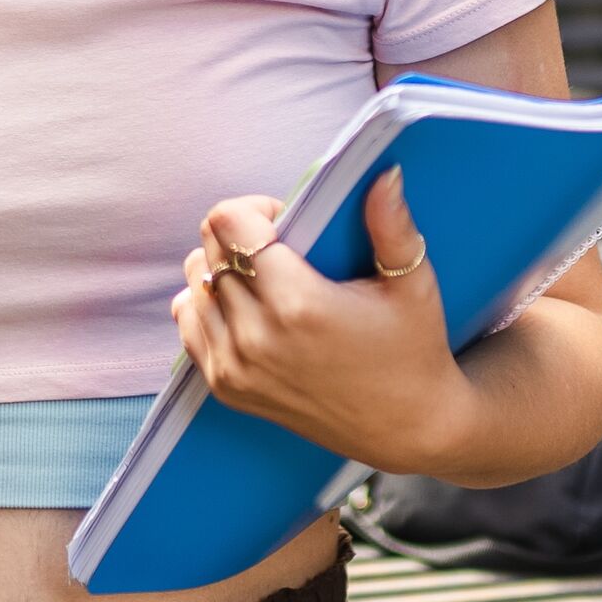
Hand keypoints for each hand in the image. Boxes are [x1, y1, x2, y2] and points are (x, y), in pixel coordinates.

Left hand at [170, 170, 475, 475]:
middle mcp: (256, 338)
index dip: (255, 209)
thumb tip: (385, 172)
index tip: (287, 222)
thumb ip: (392, 225)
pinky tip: (247, 307)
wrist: (405, 429)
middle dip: (240, 235)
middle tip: (282, 249)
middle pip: (208, 247)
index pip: (229, 222)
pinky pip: (188, 322)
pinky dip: (207, 304)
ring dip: (221, 268)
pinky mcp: (226, 388)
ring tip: (266, 278)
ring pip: (193, 282)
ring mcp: (235, 367)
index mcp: (298, 304)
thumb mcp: (411, 285)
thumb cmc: (413, 350)